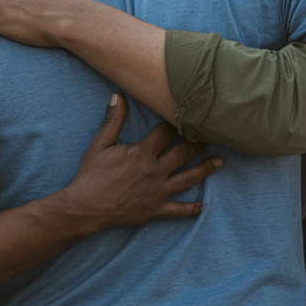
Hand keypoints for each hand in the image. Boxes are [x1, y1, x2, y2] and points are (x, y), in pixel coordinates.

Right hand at [58, 94, 220, 231]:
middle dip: (199, 142)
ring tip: (219, 161)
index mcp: (142, 153)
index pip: (167, 133)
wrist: (86, 207)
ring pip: (188, 178)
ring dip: (205, 168)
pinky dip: (192, 208)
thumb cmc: (91, 174)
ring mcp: (158, 191)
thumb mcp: (99, 144)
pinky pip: (179, 210)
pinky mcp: (156, 210)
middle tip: (212, 134)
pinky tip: (202, 205)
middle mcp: (155, 171)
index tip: (190, 115)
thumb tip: (117, 96)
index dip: (179, 123)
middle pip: (184, 153)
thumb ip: (112, 120)